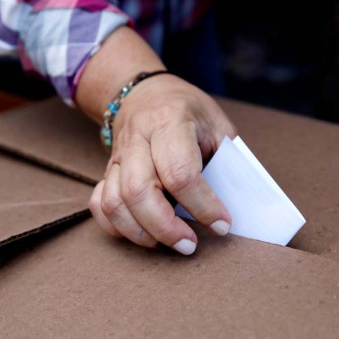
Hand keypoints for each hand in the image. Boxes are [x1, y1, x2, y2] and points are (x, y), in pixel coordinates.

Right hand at [88, 74, 235, 254]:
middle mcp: (137, 139)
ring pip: (115, 202)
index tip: (222, 224)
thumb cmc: (188, 111)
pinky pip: (99, 205)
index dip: (203, 205)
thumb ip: (227, 161)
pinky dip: (117, 227)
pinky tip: (142, 232)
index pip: (180, 172)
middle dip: (166, 227)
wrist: (146, 93)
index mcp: (170, 121)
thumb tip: (239, 205)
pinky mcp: (106, 171)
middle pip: (139, 191)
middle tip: (190, 245)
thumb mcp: (217, 124)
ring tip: (168, 243)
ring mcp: (117, 156)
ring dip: (140, 233)